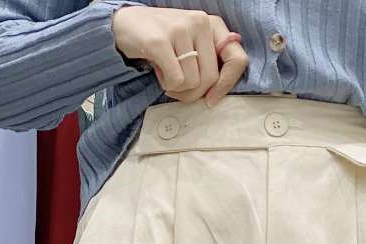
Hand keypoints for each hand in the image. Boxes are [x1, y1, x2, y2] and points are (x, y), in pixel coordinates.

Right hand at [111, 7, 248, 106]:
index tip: (211, 99)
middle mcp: (199, 22)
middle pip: (210, 79)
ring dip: (177, 89)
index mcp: (212, 24)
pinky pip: (175, 81)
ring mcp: (180, 29)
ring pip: (192, 83)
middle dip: (193, 93)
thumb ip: (209, 61)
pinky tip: (158, 71)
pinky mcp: (160, 41)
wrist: (127, 24)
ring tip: (166, 73)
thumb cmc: (163, 41)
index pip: (238, 59)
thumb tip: (216, 92)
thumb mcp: (192, 45)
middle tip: (178, 86)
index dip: (227, 85)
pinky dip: (166, 85)